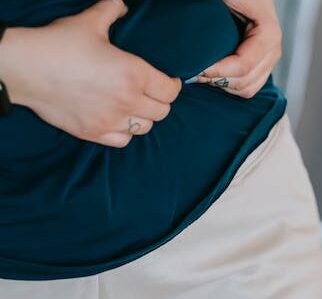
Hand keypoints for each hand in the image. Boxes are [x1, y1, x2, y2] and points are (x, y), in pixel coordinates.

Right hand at [0, 0, 181, 147]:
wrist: (26, 69)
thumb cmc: (59, 44)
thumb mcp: (89, 22)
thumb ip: (112, 11)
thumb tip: (122, 4)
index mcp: (134, 74)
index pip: (170, 91)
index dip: (174, 86)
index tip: (170, 82)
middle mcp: (128, 101)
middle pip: (162, 112)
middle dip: (162, 102)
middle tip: (153, 94)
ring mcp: (112, 121)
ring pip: (145, 127)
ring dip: (145, 117)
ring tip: (137, 107)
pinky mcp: (95, 134)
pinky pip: (124, 141)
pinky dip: (126, 132)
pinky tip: (120, 122)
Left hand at [196, 0, 281, 98]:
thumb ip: (217, 12)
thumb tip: (197, 24)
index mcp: (268, 32)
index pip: (244, 65)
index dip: (219, 71)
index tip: (197, 69)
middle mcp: (273, 49)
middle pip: (245, 81)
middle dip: (218, 80)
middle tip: (195, 73)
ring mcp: (269, 61)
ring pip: (246, 89)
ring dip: (222, 85)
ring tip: (203, 74)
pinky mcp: (263, 67)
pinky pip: (248, 88)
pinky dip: (229, 86)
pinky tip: (214, 75)